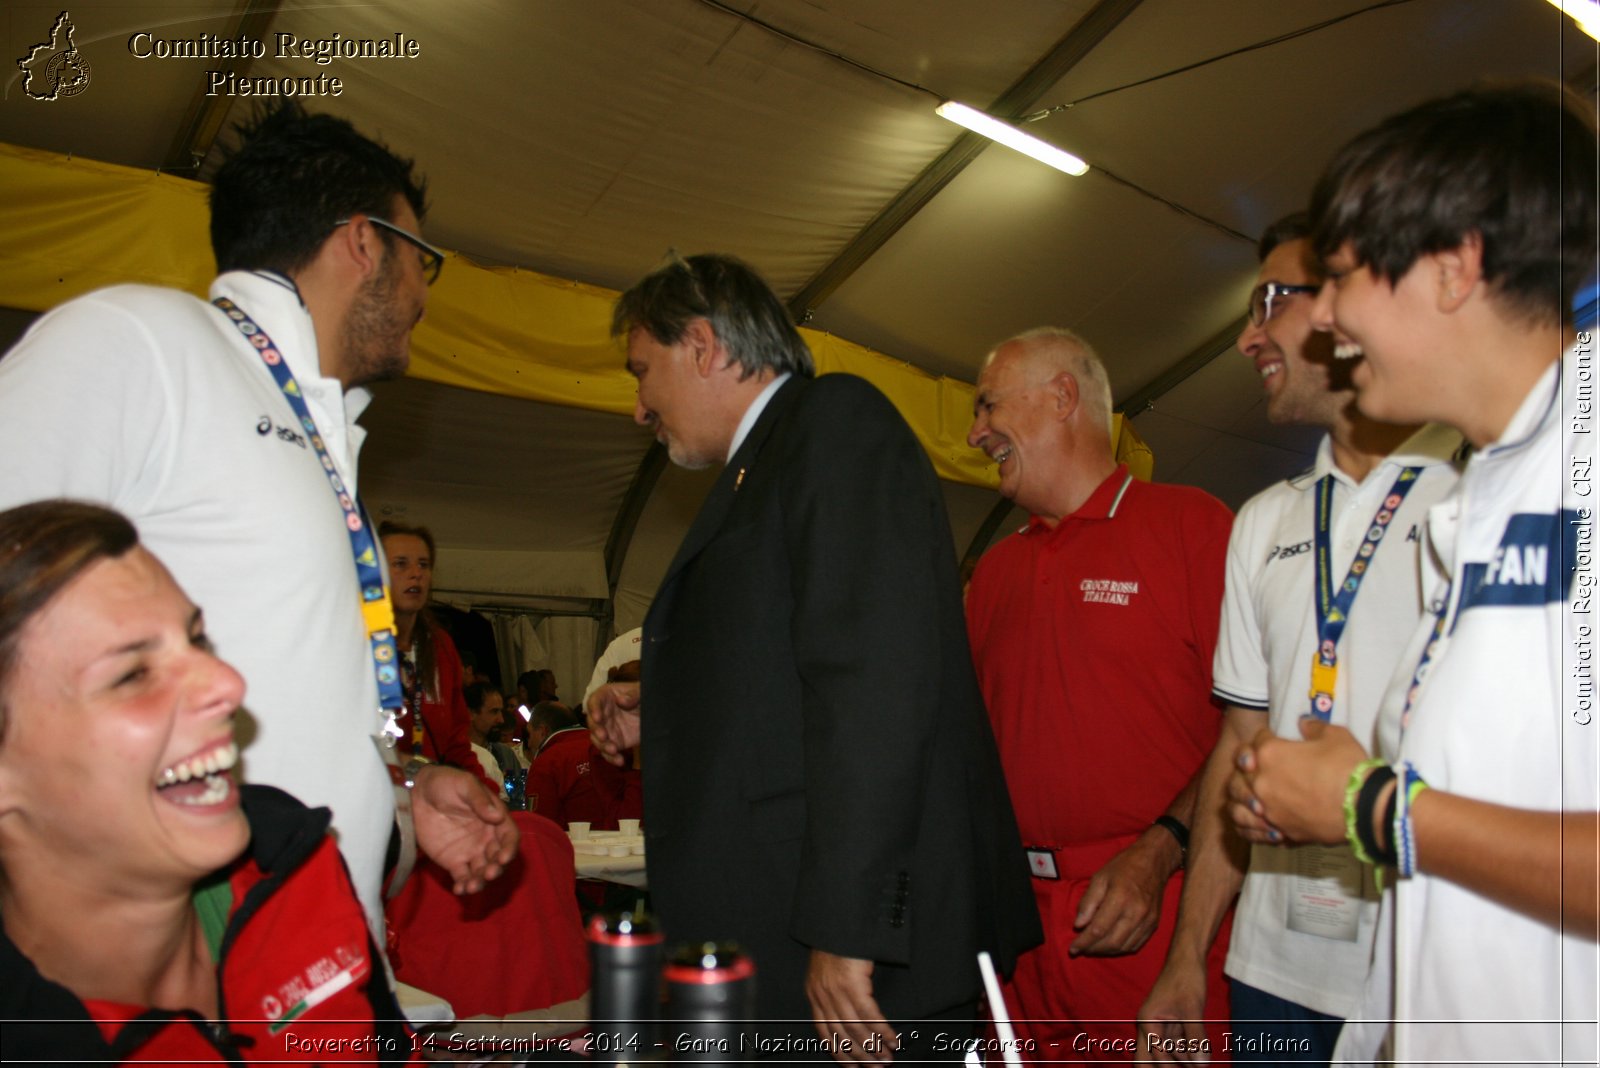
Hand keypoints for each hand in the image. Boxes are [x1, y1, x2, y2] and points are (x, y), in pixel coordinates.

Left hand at [411, 764, 517, 893]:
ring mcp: (470, 851)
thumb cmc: (445, 782)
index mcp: (494, 818)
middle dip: (496, 868)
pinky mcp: (453, 861)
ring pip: (482, 871)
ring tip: (472, 887)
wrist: (416, 792)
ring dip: (481, 881)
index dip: (509, 848)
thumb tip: (497, 817)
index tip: (502, 857)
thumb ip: (479, 800)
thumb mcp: (464, 784)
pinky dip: (463, 885)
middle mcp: (487, 838)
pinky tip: (460, 889)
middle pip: (498, 858)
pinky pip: (462, 876)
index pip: (509, 837)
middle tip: (488, 874)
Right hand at [587, 682, 641, 766]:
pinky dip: (612, 758)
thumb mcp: (642, 692)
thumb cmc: (645, 696)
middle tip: (604, 736)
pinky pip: (609, 752)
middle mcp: (603, 713)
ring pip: (598, 740)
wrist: (656, 712)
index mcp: (606, 696)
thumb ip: (632, 694)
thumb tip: (621, 700)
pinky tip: (619, 760)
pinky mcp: (615, 741)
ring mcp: (608, 729)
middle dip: (596, 730)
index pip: (594, 701)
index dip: (593, 709)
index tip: (597, 717)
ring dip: (603, 746)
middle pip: (592, 723)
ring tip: (613, 750)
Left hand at [806, 950, 895, 1063]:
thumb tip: (848, 1017)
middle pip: (842, 1036)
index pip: (825, 1034)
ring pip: (856, 1028)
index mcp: (814, 994)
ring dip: (874, 1047)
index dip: (841, 1054)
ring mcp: (836, 990)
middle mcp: (822, 995)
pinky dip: (882, 1030)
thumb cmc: (837, 941)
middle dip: (862, 1056)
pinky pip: (869, 1015)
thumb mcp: (826, 970)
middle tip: (877, 1067)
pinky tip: (892, 1039)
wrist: (838, 918)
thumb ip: (832, 993)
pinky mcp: (852, 983)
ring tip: (888, 1057)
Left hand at [1070, 829, 1177, 955]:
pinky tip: (1109, 944)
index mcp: (1120, 898)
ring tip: (1092, 947)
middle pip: (1112, 942)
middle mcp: (1136, 913)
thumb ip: (1088, 902)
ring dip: (1105, 951)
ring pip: (1124, 947)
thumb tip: (1079, 925)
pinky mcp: (1154, 924)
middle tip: (1081, 948)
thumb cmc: (1123, 867)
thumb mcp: (1100, 877)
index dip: (1084, 942)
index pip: (1098, 929)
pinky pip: (1135, 944)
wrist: (1153, 862)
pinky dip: (1120, 949)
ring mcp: (1147, 921)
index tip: (1072, 948)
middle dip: (1093, 949)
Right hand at [1137, 959, 1210, 1062]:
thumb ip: (1195, 1038)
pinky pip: (1176, 1044)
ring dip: (1182, 1058)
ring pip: (1166, 1053)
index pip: (1157, 1055)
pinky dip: (1188, 1050)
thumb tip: (1201, 1065)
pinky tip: (1201, 1051)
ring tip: (1200, 1058)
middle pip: (1147, 1059)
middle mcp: (1150, 1026)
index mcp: (1148, 1022)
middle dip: (1162, 1067)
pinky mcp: (1172, 1024)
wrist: (1189, 959)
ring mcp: (1161, 1026)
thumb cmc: (1186, 979)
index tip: (1193, 1067)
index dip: (1172, 1066)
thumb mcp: (1193, 1009)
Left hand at [1230, 719, 1367, 844]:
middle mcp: (1262, 781)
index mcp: (1270, 753)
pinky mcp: (1279, 830)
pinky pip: (1251, 829)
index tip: (1275, 740)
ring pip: (1238, 802)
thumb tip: (1304, 724)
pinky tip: (1253, 822)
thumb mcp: (1334, 735)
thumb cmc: (1348, 767)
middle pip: (1240, 772)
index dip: (1266, 738)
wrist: (1365, 806)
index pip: (1257, 740)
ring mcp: (1268, 809)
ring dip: (1240, 797)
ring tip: (1249, 796)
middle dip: (1247, 767)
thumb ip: (1313, 727)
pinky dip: (1248, 825)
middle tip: (1258, 767)